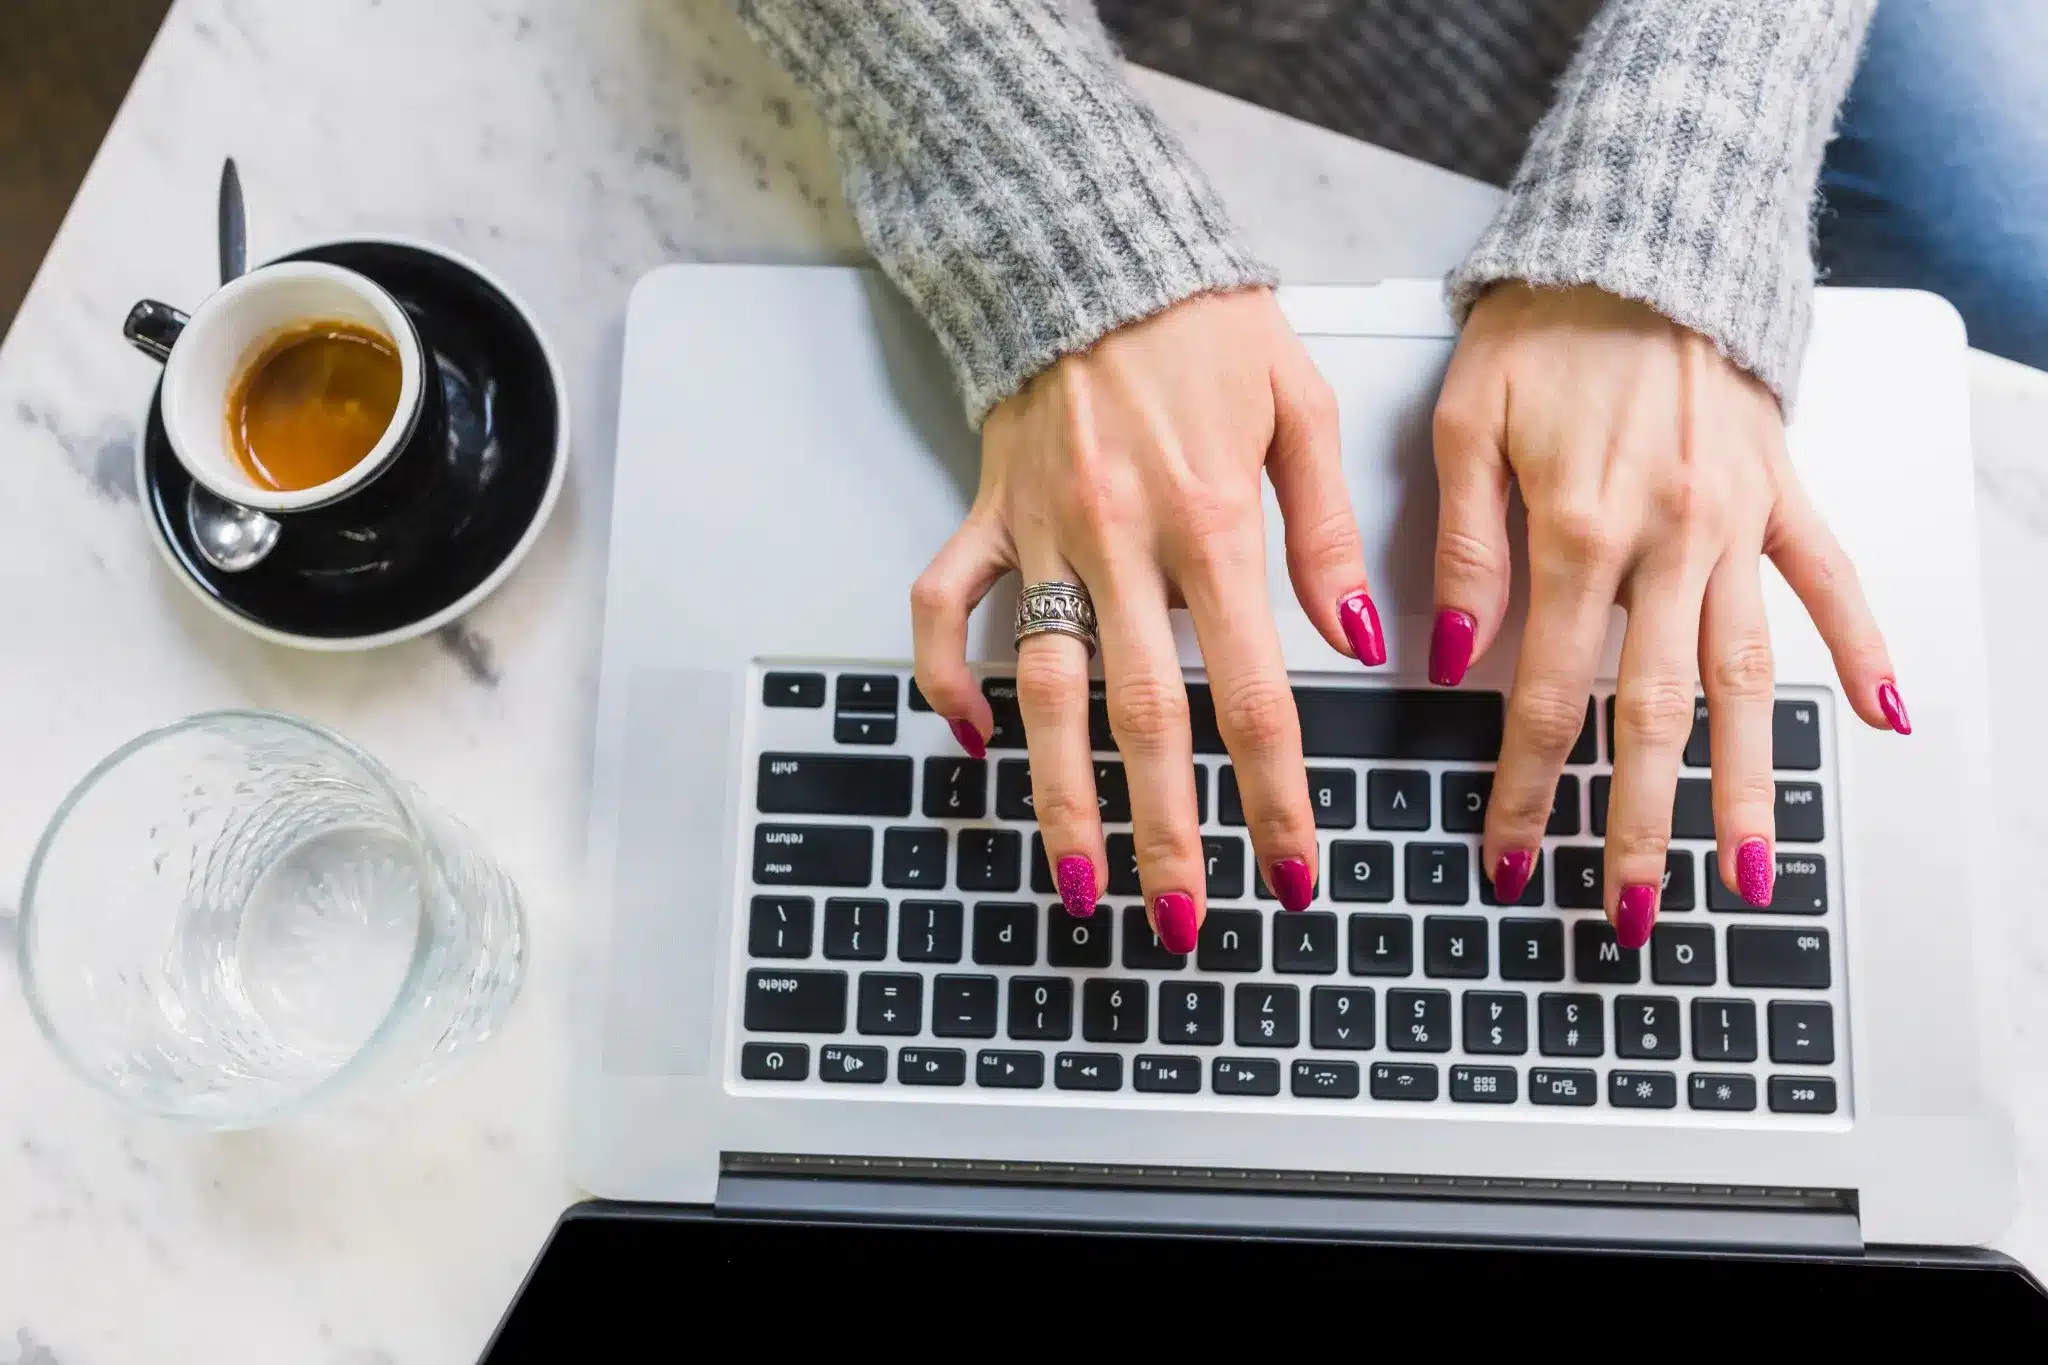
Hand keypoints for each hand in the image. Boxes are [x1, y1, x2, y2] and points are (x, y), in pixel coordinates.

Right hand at [911, 289, 1386, 949]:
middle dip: (1167, 831)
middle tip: (1185, 921)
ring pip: (1042, 690)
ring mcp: (1039, 535)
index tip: (1292, 869)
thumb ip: (1324, 533)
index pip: (1249, 690)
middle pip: (1142, 717)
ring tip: (1081, 881)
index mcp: (1207, 521)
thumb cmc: (1203, 322)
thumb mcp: (1299, 407)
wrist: (1091, 243)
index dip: (1274, 792)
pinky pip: (945, 608)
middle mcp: (1118, 541)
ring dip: (1060, 796)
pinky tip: (975, 743)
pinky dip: (949, 678)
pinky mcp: (985, 516)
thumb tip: (1361, 644)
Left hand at [1432, 284, 1907, 948]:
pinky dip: (1862, 648)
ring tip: (1748, 871)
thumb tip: (1443, 653)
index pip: (1549, 692)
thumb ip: (1461, 548)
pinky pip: (1831, 582)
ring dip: (1747, 782)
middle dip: (1636, 824)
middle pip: (1653, 714)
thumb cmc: (1542, 326)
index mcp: (1578, 528)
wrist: (1638, 238)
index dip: (1526, 785)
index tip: (1511, 852)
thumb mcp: (1461, 423)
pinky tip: (1881, 719)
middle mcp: (1668, 539)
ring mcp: (1736, 522)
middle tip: (1630, 912)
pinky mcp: (1782, 493)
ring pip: (1746, 676)